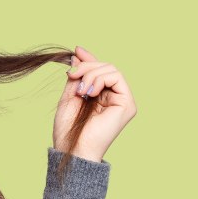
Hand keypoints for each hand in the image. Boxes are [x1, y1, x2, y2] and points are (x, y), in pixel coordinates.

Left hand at [52, 46, 136, 161]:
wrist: (73, 148)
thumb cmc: (69, 128)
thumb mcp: (70, 94)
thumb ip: (77, 76)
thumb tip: (79, 53)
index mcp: (102, 97)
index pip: (100, 71)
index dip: (89, 59)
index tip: (76, 50)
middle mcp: (115, 98)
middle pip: (105, 67)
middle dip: (86, 67)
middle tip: (70, 75)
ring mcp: (123, 100)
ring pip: (111, 69)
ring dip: (91, 74)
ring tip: (80, 90)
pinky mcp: (127, 104)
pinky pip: (116, 77)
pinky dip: (99, 79)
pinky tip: (88, 92)